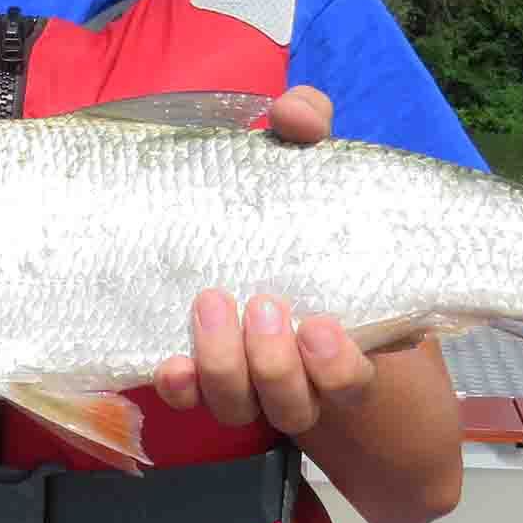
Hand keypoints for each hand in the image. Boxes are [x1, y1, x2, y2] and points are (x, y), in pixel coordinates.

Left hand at [151, 85, 377, 434]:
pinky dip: (179, 384)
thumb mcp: (307, 166)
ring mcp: (244, 381)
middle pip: (291, 403)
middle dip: (273, 362)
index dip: (338, 369)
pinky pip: (187, 398)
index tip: (322, 327)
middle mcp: (296, 375)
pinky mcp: (197, 374)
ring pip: (239, 407)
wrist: (241, 229)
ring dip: (225, 365)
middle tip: (263, 303)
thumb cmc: (290, 207)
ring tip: (213, 303)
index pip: (352, 381)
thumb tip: (296, 114)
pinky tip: (169, 361)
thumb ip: (309, 132)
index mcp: (339, 339)